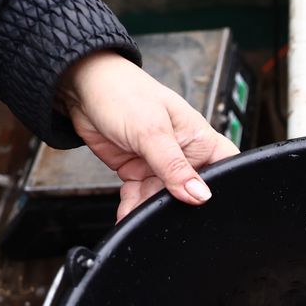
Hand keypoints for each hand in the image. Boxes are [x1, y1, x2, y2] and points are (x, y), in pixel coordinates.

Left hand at [59, 50, 240, 220]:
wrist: (80, 87)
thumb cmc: (122, 92)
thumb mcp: (152, 132)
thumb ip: (174, 167)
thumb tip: (199, 195)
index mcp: (199, 138)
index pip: (226, 168)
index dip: (225, 189)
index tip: (211, 209)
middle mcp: (183, 153)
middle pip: (190, 191)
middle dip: (177, 205)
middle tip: (164, 216)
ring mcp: (159, 164)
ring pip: (162, 198)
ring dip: (149, 210)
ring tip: (138, 218)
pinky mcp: (137, 170)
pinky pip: (139, 196)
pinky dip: (132, 207)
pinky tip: (127, 215)